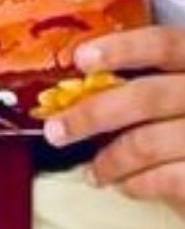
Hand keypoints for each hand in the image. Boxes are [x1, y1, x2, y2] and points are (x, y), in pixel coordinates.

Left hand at [44, 26, 184, 209]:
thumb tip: (84, 85)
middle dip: (92, 114)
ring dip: (110, 160)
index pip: (164, 43)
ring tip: (93, 172)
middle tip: (56, 131)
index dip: (122, 48)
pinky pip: (167, 179)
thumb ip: (151, 80)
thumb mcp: (180, 87)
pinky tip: (126, 185)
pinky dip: (138, 184)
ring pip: (148, 143)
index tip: (80, 58)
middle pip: (146, 96)